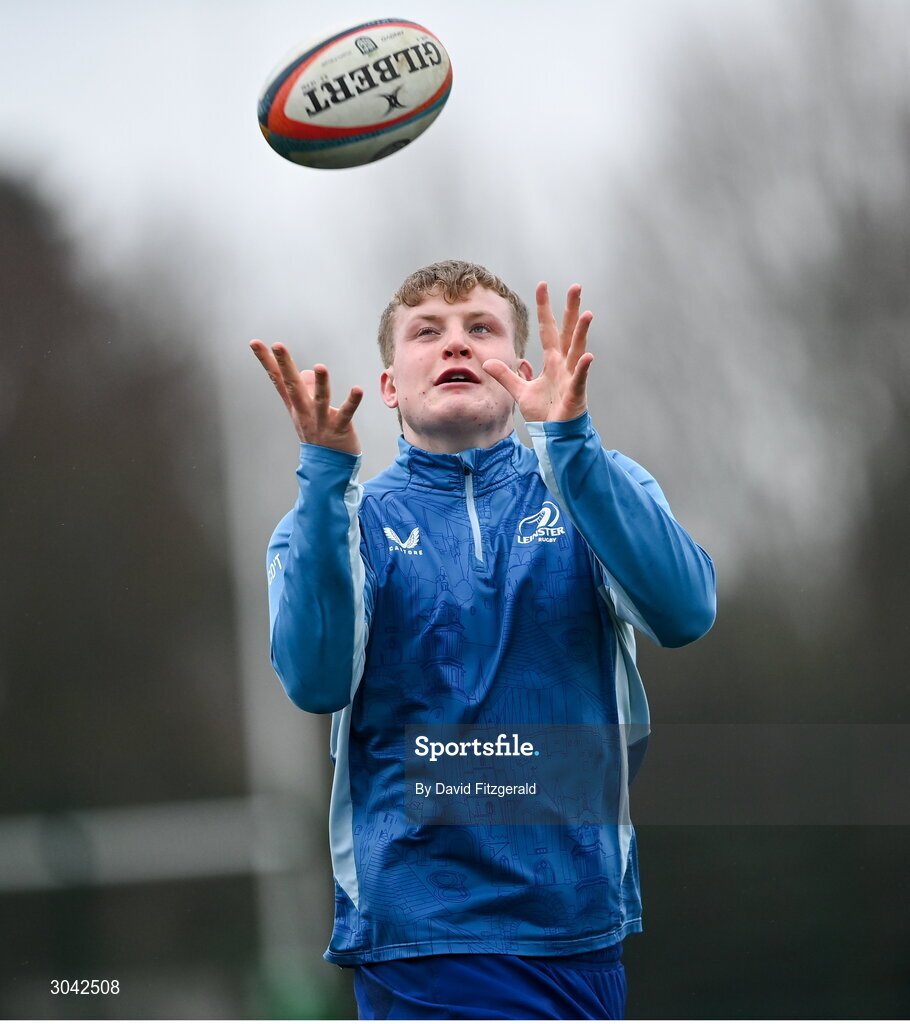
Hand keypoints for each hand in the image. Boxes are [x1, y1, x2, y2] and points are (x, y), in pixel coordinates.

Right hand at [250, 341, 362, 454]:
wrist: (326, 469)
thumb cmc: (318, 435)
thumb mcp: (307, 412)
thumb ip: (307, 390)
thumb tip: (308, 371)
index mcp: (295, 405)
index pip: (277, 378)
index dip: (266, 361)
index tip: (255, 342)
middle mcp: (304, 411)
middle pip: (292, 385)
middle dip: (284, 364)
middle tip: (277, 345)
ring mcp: (320, 420)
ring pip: (320, 399)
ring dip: (321, 383)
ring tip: (320, 367)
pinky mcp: (339, 428)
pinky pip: (346, 413)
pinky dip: (352, 401)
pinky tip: (357, 389)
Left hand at [482, 282, 593, 421]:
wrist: (555, 435)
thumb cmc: (544, 413)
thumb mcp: (520, 391)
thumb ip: (506, 375)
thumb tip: (486, 362)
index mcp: (552, 362)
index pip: (548, 329)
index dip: (545, 308)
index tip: (542, 286)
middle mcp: (564, 364)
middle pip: (567, 331)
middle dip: (570, 309)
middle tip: (575, 287)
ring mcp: (572, 377)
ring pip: (577, 350)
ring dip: (582, 332)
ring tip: (586, 314)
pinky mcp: (576, 393)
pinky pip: (579, 378)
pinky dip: (583, 368)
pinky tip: (587, 356)